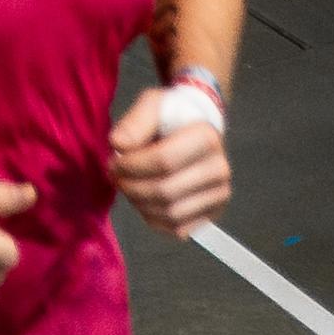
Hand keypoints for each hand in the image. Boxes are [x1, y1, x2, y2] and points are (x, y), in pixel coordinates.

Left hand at [108, 87, 232, 236]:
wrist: (193, 129)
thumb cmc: (170, 116)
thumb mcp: (151, 105)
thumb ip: (134, 123)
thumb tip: (118, 144)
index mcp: (207, 138)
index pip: (163, 161)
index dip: (132, 165)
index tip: (114, 160)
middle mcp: (219, 169)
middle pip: (165, 191)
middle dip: (131, 186)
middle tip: (114, 176)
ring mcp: (219, 194)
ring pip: (170, 214)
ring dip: (139, 204)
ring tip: (127, 186)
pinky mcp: (212, 214)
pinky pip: (177, 229)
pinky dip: (153, 218)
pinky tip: (143, 200)